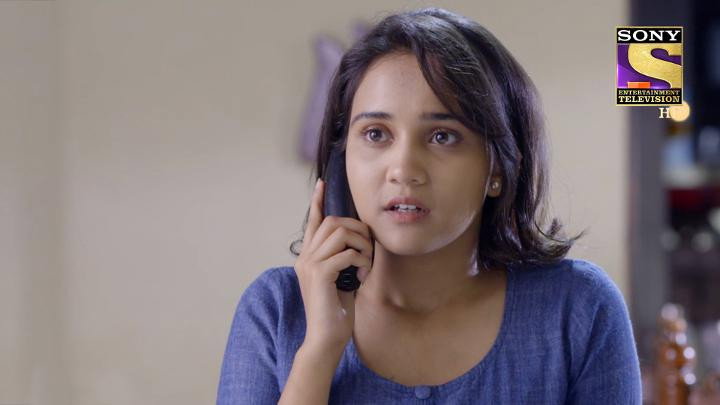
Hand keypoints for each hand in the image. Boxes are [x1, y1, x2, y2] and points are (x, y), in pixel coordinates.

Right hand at [293, 179, 372, 349]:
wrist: (326, 337)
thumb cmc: (337, 310)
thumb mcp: (341, 278)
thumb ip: (343, 257)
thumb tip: (359, 239)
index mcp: (308, 257)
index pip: (312, 222)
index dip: (317, 202)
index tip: (322, 184)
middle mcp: (305, 257)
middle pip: (332, 222)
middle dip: (357, 229)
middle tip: (368, 249)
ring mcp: (309, 265)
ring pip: (340, 234)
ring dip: (361, 246)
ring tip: (365, 264)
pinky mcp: (319, 275)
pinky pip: (345, 253)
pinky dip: (360, 260)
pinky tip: (362, 274)